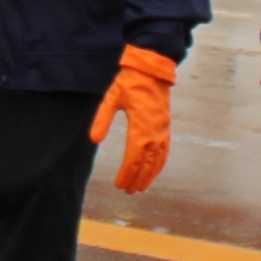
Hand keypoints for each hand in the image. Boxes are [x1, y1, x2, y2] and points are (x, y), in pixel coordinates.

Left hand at [88, 44, 175, 194]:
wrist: (151, 69)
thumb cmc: (129, 83)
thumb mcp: (111, 98)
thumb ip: (102, 119)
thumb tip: (93, 140)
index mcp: (140, 126)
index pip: (133, 157)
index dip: (127, 173)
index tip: (120, 185)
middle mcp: (154, 131)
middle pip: (146, 162)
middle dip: (137, 178)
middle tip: (128, 191)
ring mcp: (163, 130)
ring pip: (157, 159)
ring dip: (150, 175)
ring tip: (141, 188)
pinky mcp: (166, 126)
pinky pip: (165, 150)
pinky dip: (160, 163)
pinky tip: (155, 170)